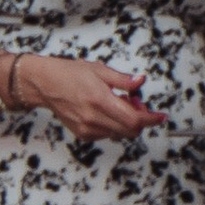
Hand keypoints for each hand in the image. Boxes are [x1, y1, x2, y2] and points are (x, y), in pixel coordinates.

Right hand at [17, 56, 165, 139]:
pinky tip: (107, 111)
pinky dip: (114, 125)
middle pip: (130, 130)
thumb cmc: (69, 74)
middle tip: (136, 102)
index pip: (134, 119)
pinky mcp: (83, 134)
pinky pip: (107, 134)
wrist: (44, 84)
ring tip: (118, 103)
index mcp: (100, 100)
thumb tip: (141, 81)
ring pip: (120, 134)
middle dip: (140, 119)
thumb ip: (123, 80)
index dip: (151, 119)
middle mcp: (93, 118)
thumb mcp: (100, 70)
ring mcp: (87, 128)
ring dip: (127, 122)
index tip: (160, 117)